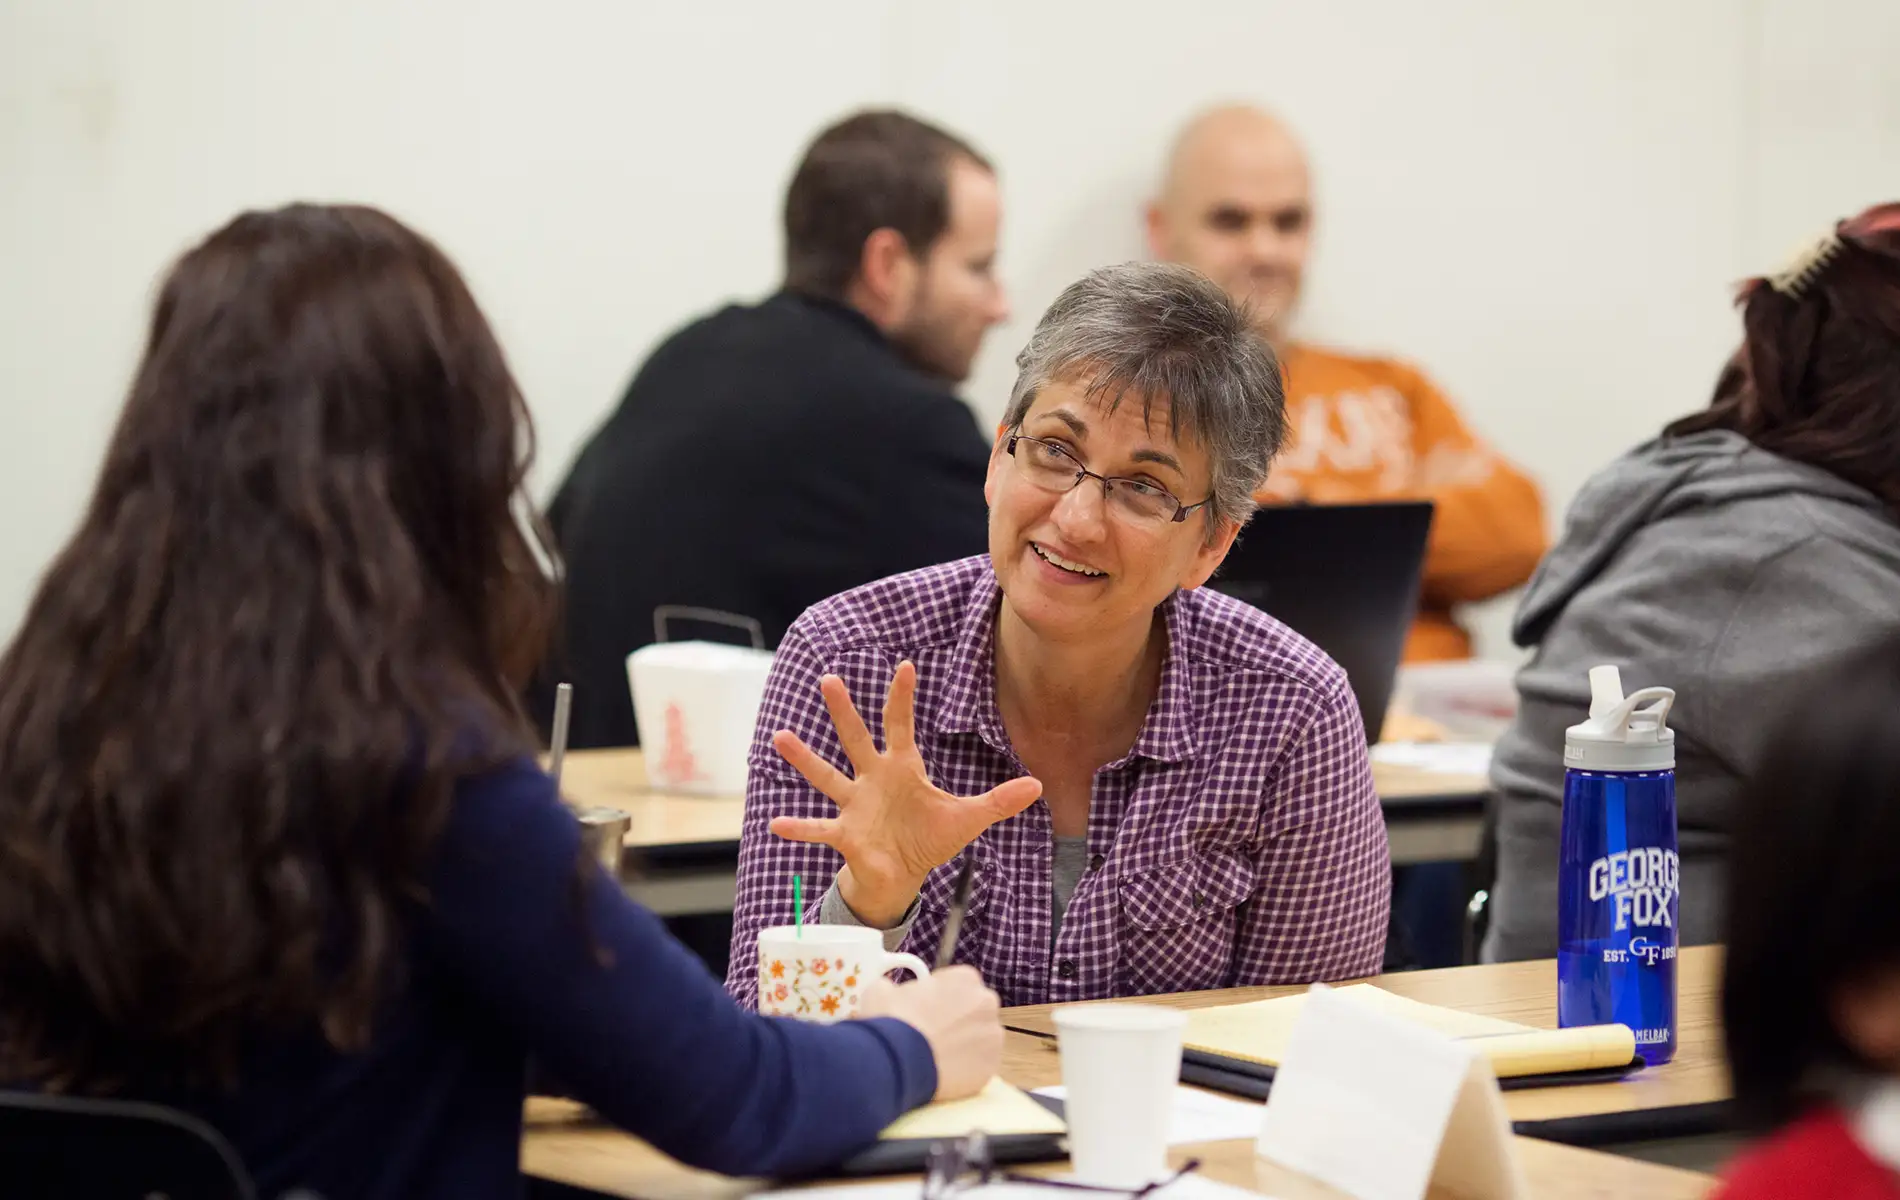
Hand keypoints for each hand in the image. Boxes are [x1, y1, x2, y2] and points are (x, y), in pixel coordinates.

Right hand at [768, 662, 1041, 926]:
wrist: (903, 874)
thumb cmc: (930, 838)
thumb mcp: (968, 818)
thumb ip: (999, 801)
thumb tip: (1038, 785)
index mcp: (902, 769)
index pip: (901, 726)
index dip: (903, 698)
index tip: (905, 665)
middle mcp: (873, 779)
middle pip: (856, 739)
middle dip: (844, 711)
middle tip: (830, 678)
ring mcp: (855, 805)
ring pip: (828, 777)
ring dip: (805, 759)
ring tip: (782, 737)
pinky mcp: (846, 835)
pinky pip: (820, 829)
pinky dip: (800, 828)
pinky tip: (776, 825)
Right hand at [858, 966, 1001, 1100]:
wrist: (899, 1061)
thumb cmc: (892, 1019)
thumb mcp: (881, 990)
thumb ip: (895, 988)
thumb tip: (891, 993)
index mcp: (965, 977)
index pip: (958, 985)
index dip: (940, 999)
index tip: (926, 1011)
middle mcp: (986, 1002)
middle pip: (974, 1011)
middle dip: (958, 1020)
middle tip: (932, 1035)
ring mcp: (993, 1035)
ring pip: (980, 1039)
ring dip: (964, 1045)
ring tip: (936, 1057)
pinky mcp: (991, 1066)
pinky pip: (979, 1065)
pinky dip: (966, 1069)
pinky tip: (944, 1072)